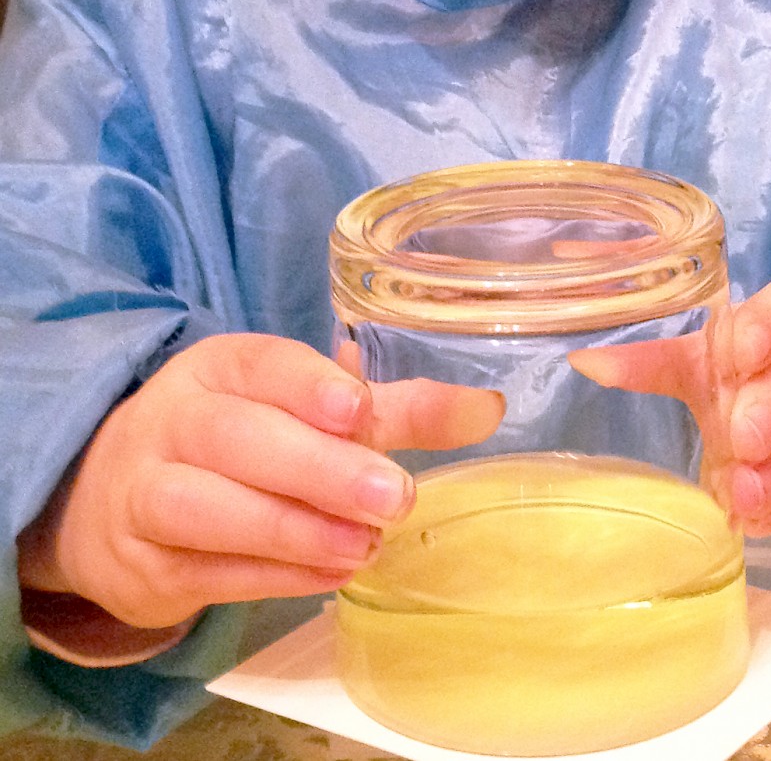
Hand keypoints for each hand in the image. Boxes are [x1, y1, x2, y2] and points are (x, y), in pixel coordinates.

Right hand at [17, 334, 504, 627]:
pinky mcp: (143, 566)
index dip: (307, 385)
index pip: (259, 363)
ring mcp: (145, 493)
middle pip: (234, 436)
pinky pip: (208, 572)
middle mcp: (173, 419)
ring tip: (362, 546)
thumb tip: (487, 407)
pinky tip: (327, 576)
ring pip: (206, 506)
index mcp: (218, 368)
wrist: (113, 501)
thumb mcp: (301, 412)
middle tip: (391, 494)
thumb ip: (390, 409)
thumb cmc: (235, 442)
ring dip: (292, 529)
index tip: (358, 409)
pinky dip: (273, 576)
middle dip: (316, 466)